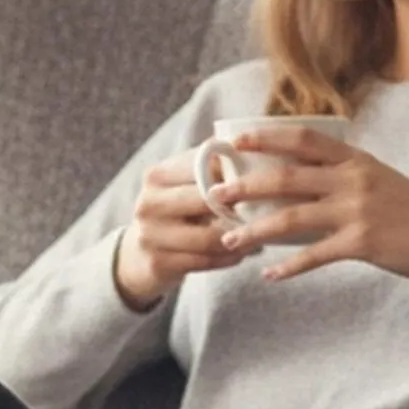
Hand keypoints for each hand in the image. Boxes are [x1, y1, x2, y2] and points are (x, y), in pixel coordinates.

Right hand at [114, 148, 249, 307]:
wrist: (140, 256)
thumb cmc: (175, 212)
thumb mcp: (183, 184)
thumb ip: (209, 167)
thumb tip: (249, 146)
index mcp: (157, 175)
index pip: (203, 168)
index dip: (234, 174)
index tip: (261, 180)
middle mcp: (148, 203)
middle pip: (207, 202)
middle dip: (239, 208)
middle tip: (268, 210)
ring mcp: (150, 235)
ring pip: (209, 237)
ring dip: (239, 238)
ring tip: (259, 236)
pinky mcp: (158, 263)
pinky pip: (205, 261)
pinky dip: (229, 257)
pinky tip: (242, 253)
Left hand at [206, 128, 408, 293]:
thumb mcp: (379, 179)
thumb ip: (342, 175)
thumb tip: (300, 178)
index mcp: (356, 159)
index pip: (304, 139)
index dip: (267, 137)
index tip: (236, 140)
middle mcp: (353, 179)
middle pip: (288, 176)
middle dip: (247, 184)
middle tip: (216, 194)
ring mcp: (358, 211)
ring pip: (292, 216)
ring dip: (256, 229)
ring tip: (229, 239)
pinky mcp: (363, 243)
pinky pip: (315, 255)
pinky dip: (289, 266)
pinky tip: (269, 274)